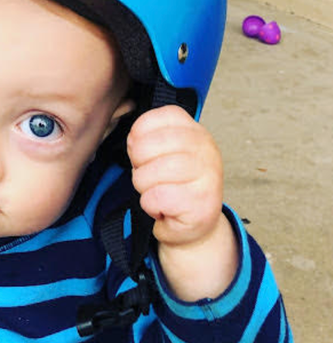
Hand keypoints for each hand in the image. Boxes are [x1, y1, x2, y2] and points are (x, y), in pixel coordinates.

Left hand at [127, 105, 235, 300]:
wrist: (195, 224)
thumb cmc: (174, 185)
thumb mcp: (163, 153)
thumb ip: (149, 138)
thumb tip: (134, 139)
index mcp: (194, 131)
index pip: (155, 118)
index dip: (138, 138)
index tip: (147, 154)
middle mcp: (205, 149)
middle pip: (146, 147)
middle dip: (138, 165)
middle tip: (151, 177)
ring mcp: (207, 176)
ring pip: (149, 174)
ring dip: (144, 187)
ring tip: (158, 192)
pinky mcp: (201, 203)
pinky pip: (156, 198)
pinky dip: (151, 206)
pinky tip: (164, 207)